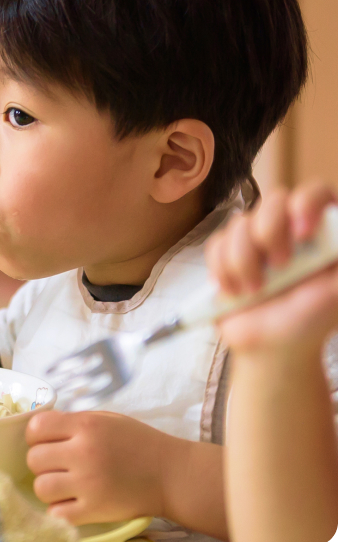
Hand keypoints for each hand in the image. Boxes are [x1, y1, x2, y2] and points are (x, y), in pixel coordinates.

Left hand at [26, 410, 166, 524]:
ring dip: (47, 486)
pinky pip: (57, 513)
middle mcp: (84, 453)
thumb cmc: (138, 442)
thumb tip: (42, 429)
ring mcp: (88, 484)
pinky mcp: (95, 510)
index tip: (46, 440)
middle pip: (34, 459)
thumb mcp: (107, 419)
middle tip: (56, 464)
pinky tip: (70, 502)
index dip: (36, 435)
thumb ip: (74, 422)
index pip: (37, 427)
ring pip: (41, 487)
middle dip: (41, 461)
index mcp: (86, 426)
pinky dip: (59, 509)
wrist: (171, 474)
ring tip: (62, 484)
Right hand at [205, 181, 337, 354]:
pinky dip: (222, 270)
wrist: (271, 348)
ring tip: (256, 290)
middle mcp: (288, 228)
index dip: (307, 205)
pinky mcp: (226, 253)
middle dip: (270, 234)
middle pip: (273, 201)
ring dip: (244, 261)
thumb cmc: (309, 321)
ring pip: (239, 224)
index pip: (315, 194)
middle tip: (280, 268)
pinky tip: (235, 290)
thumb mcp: (337, 291)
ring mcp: (254, 239)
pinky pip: (216, 244)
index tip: (303, 234)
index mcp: (320, 232)